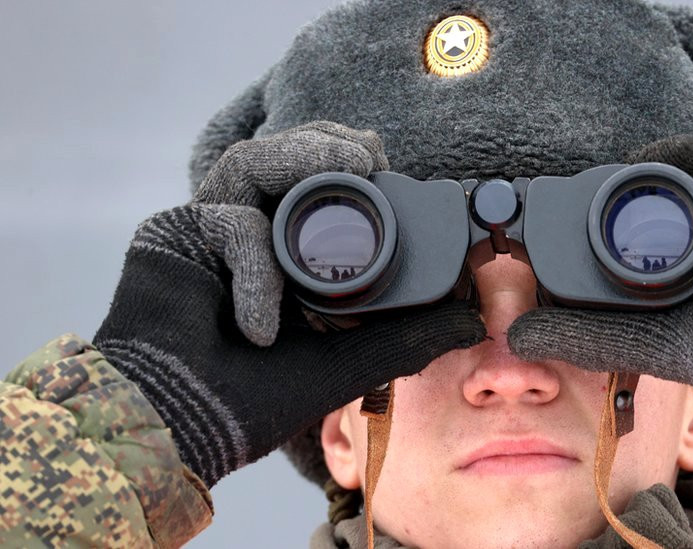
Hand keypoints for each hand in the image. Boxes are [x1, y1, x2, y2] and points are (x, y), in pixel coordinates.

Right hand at [94, 122, 484, 485]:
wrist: (182, 430)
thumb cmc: (255, 401)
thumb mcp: (348, 362)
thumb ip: (405, 339)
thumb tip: (472, 323)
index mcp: (287, 259)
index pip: (316, 192)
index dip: (347, 165)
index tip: (384, 161)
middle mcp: (249, 236)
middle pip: (281, 162)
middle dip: (324, 145)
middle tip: (367, 152)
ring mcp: (209, 232)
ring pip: (250, 166)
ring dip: (299, 159)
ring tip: (352, 166)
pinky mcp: (172, 234)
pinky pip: (226, 223)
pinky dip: (256, 268)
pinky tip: (264, 325)